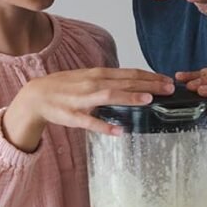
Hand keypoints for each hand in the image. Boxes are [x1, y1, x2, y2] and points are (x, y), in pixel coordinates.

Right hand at [3, 68, 174, 151]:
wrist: (36, 96)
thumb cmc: (65, 88)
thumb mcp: (89, 79)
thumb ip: (110, 81)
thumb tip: (133, 84)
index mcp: (98, 75)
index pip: (129, 74)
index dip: (150, 76)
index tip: (168, 80)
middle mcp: (93, 83)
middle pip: (124, 82)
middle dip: (148, 85)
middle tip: (169, 88)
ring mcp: (83, 99)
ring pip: (109, 96)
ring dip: (129, 97)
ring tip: (148, 100)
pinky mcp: (73, 116)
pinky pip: (90, 122)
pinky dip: (104, 126)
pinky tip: (119, 132)